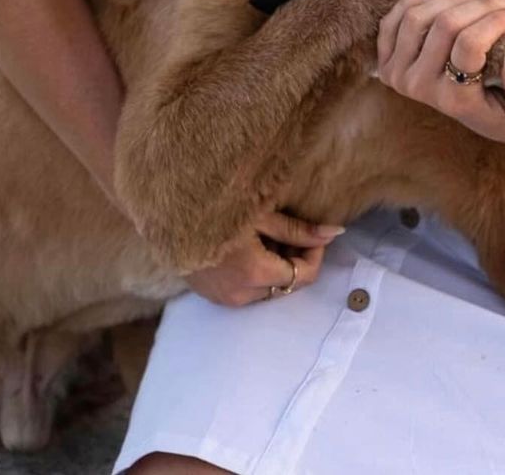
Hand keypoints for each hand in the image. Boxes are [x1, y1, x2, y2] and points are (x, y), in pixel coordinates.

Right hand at [182, 210, 343, 306]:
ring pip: (267, 288)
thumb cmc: (217, 206)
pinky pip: (246, 290)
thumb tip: (336, 234)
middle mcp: (241, 294)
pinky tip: (246, 247)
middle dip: (293, 258)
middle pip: (286, 283)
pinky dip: (255, 272)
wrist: (167, 213)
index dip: (315, 253)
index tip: (313, 232)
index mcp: (255, 273)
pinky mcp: (212, 296)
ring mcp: (225, 299)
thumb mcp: (262, 213)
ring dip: (274, 266)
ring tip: (264, 235)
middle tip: (286, 229)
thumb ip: (299, 229)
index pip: (304, 276)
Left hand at [376, 0, 504, 142]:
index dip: (496, 20)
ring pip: (418, 16)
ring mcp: (398, 74)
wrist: (483, 115)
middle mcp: (420, 88)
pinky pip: (394, 19)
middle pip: (445, 25)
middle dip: (482, 3)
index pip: (469, 45)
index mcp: (453, 101)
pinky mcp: (386, 60)